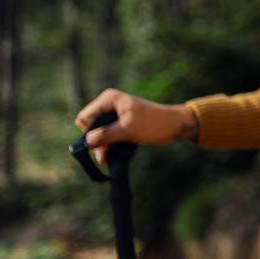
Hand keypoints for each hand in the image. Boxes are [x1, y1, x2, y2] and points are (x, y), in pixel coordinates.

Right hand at [75, 88, 198, 163]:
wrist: (175, 126)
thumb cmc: (153, 124)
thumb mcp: (128, 130)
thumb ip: (106, 135)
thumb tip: (87, 141)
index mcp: (109, 99)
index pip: (85, 117)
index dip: (89, 132)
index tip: (99, 144)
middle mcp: (109, 104)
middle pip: (90, 125)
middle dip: (94, 141)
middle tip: (103, 156)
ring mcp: (114, 113)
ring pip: (97, 131)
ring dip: (101, 145)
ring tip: (105, 159)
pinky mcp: (120, 123)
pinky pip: (107, 134)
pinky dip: (107, 143)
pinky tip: (109, 155)